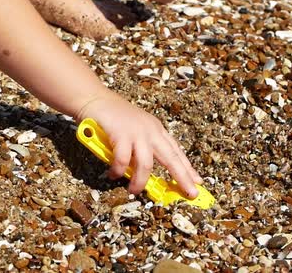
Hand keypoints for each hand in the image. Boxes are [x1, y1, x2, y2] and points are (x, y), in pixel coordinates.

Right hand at [76, 93, 201, 196]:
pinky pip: (123, 160)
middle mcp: (150, 130)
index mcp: (156, 129)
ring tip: (134, 190)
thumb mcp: (134, 130)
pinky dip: (118, 170)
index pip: (176, 150)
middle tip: (191, 192)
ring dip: (140, 181)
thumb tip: (142, 173)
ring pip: (146, 164)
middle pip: (171, 157)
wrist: (94, 98)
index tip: (197, 181)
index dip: (187, 167)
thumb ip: (140, 148)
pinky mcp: (121, 134)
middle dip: (182, 177)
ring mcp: (137, 131)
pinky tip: (113, 174)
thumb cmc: (112, 116)